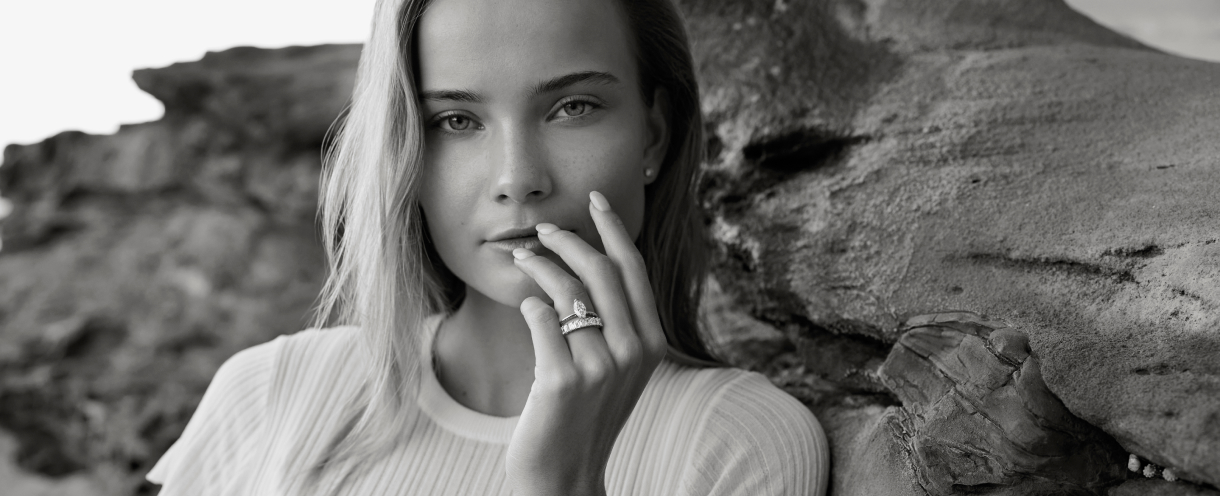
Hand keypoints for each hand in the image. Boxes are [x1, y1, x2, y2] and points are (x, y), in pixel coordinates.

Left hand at [504, 191, 668, 495]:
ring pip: (565, 290)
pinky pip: (540, 318)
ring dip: (538, 266)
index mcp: (651, 342)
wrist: (564, 474)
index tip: (594, 198)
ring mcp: (599, 366)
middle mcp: (632, 351)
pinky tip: (525, 305)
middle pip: (599, 270)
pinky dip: (528, 304)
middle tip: (541, 230)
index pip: (632, 269)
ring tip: (521, 260)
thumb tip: (590, 259)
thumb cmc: (584, 414)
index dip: (612, 228)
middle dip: (567, 239)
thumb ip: (616, 320)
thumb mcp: (615, 366)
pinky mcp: (562, 379)